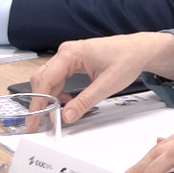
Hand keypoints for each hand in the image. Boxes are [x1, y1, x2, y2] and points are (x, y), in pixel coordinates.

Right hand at [30, 33, 173, 122]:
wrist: (138, 49)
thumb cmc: (127, 59)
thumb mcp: (107, 84)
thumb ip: (85, 101)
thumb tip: (67, 116)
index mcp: (71, 53)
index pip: (45, 80)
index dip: (38, 102)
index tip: (35, 119)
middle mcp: (66, 52)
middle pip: (42, 79)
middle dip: (39, 101)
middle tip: (37, 122)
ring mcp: (68, 56)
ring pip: (48, 79)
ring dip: (48, 98)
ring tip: (51, 116)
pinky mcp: (73, 61)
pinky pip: (58, 78)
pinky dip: (57, 92)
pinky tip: (64, 103)